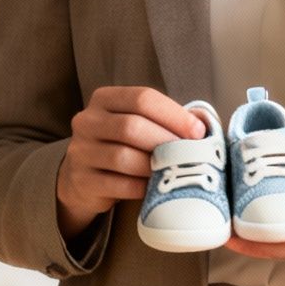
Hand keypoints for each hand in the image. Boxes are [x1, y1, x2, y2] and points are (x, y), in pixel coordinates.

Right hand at [56, 86, 204, 239]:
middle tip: (190, 154)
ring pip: (123, 157)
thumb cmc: (122, 145)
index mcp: (104, 99)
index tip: (198, 132)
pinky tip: (154, 188)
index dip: (174, 114)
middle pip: (131, 127)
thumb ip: (164, 120)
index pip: (142, 98)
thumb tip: (203, 125)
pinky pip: (118, 185)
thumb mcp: (137, 124)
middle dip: (166, 141)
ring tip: (173, 171)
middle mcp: (87, 121)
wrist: (83, 177)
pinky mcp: (82, 181)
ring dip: (155, 166)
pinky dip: (142, 187)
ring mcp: (80, 151)